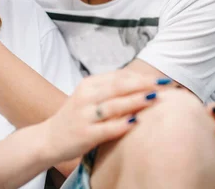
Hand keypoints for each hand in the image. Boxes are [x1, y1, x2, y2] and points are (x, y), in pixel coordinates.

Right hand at [39, 70, 169, 162]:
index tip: (162, 79)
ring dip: (135, 101)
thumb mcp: (89, 97)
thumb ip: (111, 90)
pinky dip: (121, 125)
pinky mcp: (84, 134)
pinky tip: (135, 123)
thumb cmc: (76, 117)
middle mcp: (85, 97)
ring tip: (154, 98)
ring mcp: (84, 116)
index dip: (141, 76)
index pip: (118, 76)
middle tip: (165, 84)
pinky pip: (105, 128)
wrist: (49, 138)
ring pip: (113, 105)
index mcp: (88, 84)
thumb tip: (144, 83)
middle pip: (118, 87)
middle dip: (143, 84)